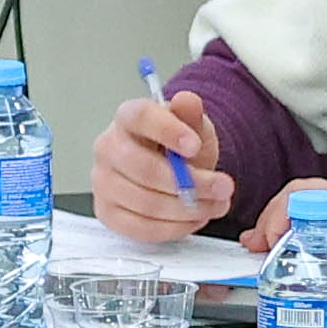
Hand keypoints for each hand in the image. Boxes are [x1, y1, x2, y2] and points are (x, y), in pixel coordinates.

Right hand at [89, 86, 235, 241]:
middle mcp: (108, 148)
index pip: (140, 118)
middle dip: (190, 182)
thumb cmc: (177, 146)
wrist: (171, 169)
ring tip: (216, 205)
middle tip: (223, 187)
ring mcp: (103, 182)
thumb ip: (191, 115)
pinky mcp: (107, 213)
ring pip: (146, 203)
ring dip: (188, 209)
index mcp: (127, 118)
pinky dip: (174, 227)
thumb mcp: (192, 126)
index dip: (168, 131)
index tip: (194, 144)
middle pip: (144, 169)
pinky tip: (194, 219)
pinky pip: (141, 228)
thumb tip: (188, 100)